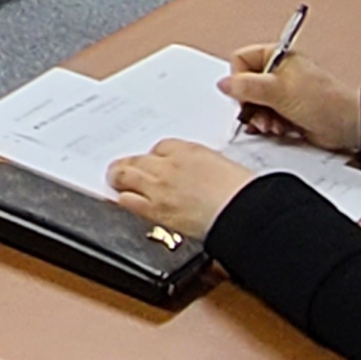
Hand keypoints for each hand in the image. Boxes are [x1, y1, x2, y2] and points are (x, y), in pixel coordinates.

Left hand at [108, 138, 257, 241]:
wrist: (244, 212)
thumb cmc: (244, 192)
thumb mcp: (225, 167)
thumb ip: (203, 167)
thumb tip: (197, 174)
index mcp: (188, 150)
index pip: (160, 147)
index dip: (155, 156)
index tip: (154, 162)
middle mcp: (168, 165)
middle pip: (138, 158)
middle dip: (130, 163)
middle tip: (123, 168)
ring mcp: (158, 186)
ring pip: (125, 175)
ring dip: (119, 177)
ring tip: (115, 180)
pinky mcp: (155, 209)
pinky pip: (127, 201)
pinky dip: (122, 199)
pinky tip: (121, 199)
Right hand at [223, 44, 360, 152]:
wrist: (349, 126)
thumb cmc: (326, 101)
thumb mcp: (279, 90)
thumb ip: (247, 86)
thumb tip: (223, 84)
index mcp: (277, 56)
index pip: (240, 61)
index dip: (239, 79)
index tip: (245, 93)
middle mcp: (277, 73)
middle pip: (245, 86)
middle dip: (250, 104)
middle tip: (259, 112)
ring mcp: (282, 94)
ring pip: (253, 105)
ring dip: (260, 118)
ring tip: (273, 124)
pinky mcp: (286, 112)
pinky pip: (265, 118)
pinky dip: (268, 126)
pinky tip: (278, 129)